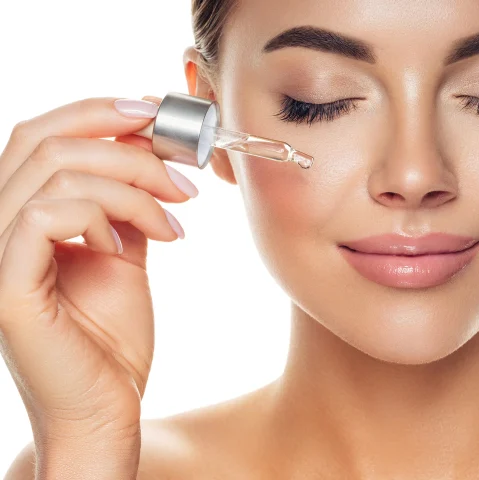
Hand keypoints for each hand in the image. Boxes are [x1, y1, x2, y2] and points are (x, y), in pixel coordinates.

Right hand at [0, 96, 195, 456]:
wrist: (106, 408)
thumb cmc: (112, 339)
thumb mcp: (123, 253)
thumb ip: (123, 202)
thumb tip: (146, 146)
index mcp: (18, 215)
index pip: (40, 136)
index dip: (97, 112)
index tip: (158, 118)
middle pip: (44, 140)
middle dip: (126, 144)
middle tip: (182, 170)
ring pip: (55, 172)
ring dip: (132, 186)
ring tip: (175, 219)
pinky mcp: (4, 284)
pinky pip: (48, 214)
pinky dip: (104, 217)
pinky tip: (132, 247)